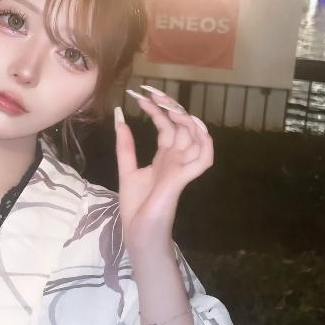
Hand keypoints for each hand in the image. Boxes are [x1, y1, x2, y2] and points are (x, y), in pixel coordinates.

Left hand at [115, 86, 213, 252]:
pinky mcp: (182, 178)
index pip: (166, 126)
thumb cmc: (136, 207)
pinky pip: (204, 158)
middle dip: (169, 106)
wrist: (139, 232)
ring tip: (167, 104)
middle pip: (181, 126)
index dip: (156, 109)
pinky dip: (205, 142)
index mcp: (165, 157)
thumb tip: (118, 117)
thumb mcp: (127, 169)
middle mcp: (177, 159)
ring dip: (185, 118)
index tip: (139, 95)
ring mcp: (182, 168)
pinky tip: (196, 126)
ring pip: (196, 137)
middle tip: (151, 92)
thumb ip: (125, 145)